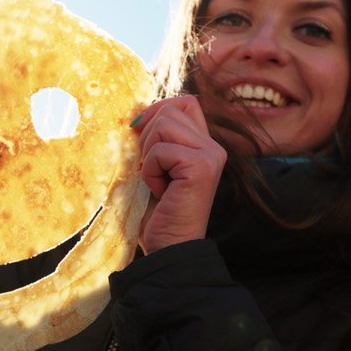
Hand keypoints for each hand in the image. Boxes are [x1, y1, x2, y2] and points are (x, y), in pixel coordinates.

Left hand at [131, 96, 226, 253]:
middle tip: (153, 171)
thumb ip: (154, 139)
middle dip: (149, 138)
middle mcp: (214, 147)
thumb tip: (136, 113)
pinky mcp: (201, 167)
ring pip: (165, 123)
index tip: (141, 137)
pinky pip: (160, 150)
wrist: (168, 247)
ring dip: (149, 155)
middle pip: (171, 109)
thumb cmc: (157, 212)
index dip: (158, 111)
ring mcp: (211, 155)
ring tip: (159, 181)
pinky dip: (150, 171)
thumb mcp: (154, 166)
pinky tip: (161, 191)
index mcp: (204, 145)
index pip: (185, 103)